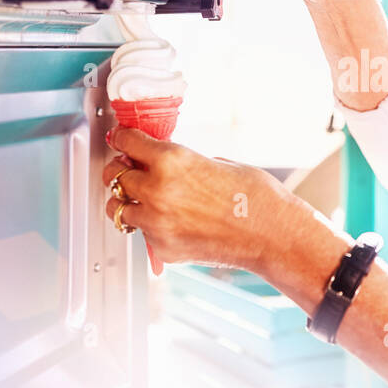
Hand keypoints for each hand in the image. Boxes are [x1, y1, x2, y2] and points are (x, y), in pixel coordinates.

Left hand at [102, 127, 307, 276]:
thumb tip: (165, 163)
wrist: (273, 235)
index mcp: (172, 160)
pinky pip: (143, 233)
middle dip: (120, 170)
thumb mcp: (218, 163)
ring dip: (127, 202)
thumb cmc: (256, 197)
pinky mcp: (162, 248)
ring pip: (118, 209)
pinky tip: (170, 223)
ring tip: (141, 201)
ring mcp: (157, 222)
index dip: (121, 139)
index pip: (126, 142)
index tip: (120, 140)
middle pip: (114, 176)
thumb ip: (185, 162)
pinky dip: (150, 227)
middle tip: (128, 170)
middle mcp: (157, 190)